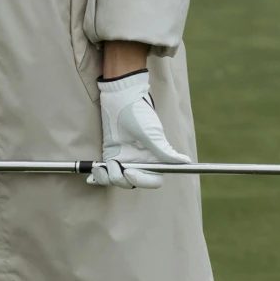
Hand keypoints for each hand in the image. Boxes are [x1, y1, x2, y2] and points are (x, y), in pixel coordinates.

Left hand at [86, 66, 188, 188]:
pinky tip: (94, 174)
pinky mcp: (111, 155)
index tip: (129, 172)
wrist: (120, 98)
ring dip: (107, 177)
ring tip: (101, 166)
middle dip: (120, 179)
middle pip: (133, 182)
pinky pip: (106, 173)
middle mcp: (141, 161)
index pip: (154, 179)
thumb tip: (185, 162)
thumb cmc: (138, 112)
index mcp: (154, 157)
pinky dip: (99, 176)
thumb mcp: (151, 132)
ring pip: (117, 180)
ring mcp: (125, 159)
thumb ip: (164, 150)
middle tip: (112, 166)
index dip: (142, 180)